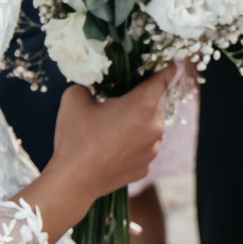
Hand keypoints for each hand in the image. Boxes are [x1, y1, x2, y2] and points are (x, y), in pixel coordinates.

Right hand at [29, 73, 170, 226]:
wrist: (73, 182)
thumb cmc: (76, 138)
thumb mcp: (75, 98)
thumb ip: (90, 84)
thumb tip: (94, 86)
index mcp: (143, 105)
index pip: (164, 78)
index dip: (165, 67)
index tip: (169, 61)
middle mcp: (156, 127)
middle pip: (155, 103)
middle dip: (140, 98)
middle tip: (117, 100)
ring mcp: (153, 150)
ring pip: (150, 126)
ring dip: (137, 122)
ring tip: (111, 127)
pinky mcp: (146, 167)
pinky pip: (143, 146)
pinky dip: (133, 143)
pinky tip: (112, 147)